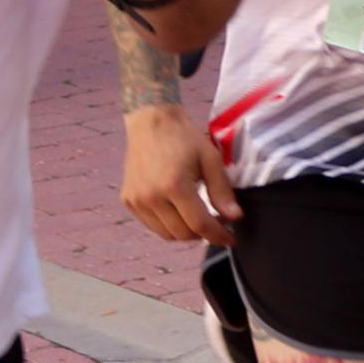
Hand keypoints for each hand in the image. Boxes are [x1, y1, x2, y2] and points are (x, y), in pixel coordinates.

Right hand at [118, 108, 232, 244]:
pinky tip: (179, 212)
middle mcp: (151, 197)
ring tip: (199, 218)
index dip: (218, 235)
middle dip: (204, 234)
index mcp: (174, 186)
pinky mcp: (128, 200)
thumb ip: (222, 190)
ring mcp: (137, 200)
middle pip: (183, 233)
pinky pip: (152, 226)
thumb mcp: (210, 159)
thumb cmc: (184, 138)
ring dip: (186, 233)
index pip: (200, 224)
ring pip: (167, 234)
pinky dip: (168, 226)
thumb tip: (235, 217)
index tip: (231, 239)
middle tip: (217, 222)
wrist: (151, 123)